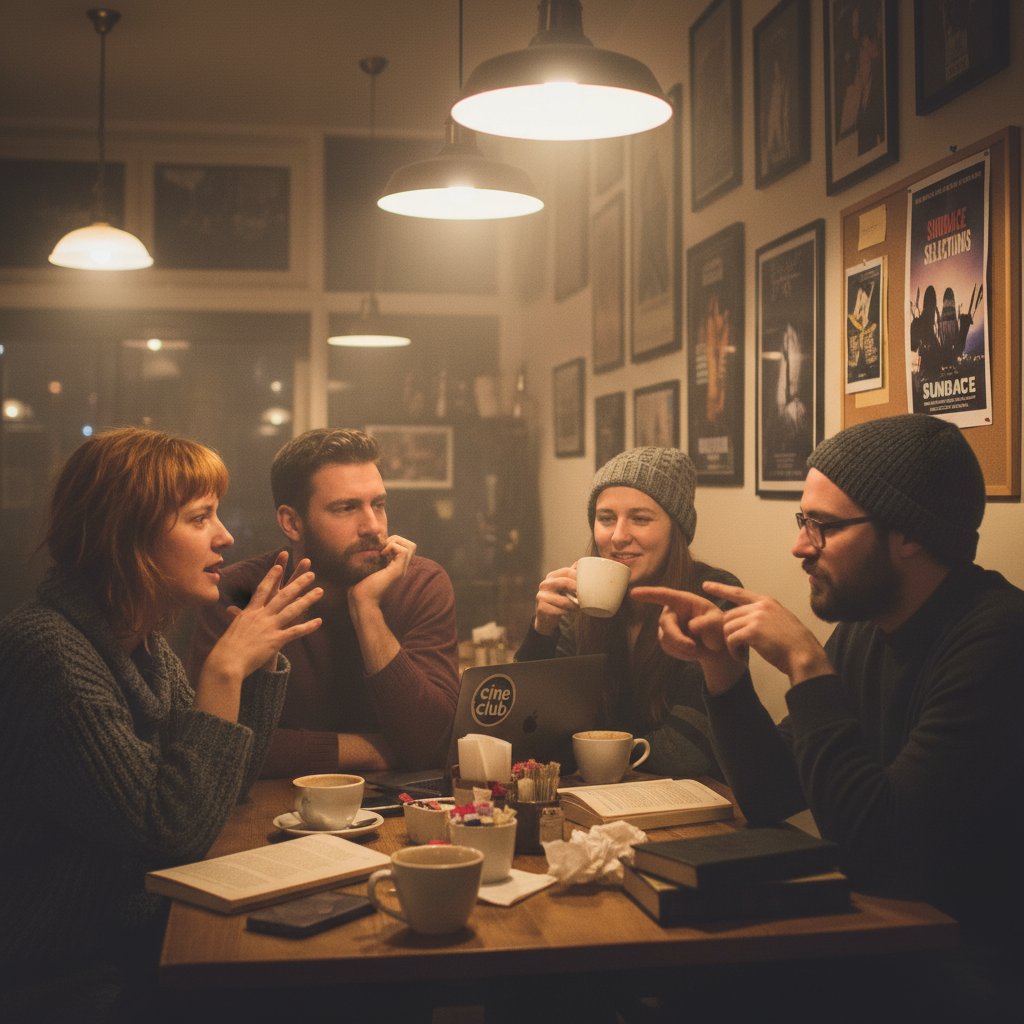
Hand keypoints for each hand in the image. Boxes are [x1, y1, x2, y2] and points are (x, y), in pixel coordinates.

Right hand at [209, 552, 323, 679]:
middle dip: (298, 582)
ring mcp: (269, 627)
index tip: (280, 567)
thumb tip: (230, 609)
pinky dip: (308, 626)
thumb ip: (237, 617)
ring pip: (292, 609)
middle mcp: (261, 616)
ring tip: (320, 591)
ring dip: (308, 599)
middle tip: (311, 573)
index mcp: (250, 612)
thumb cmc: (227, 648)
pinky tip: (319, 621)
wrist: (227, 662)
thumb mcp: (233, 628)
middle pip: (283, 595)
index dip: (272, 577)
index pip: (263, 590)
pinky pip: (295, 631)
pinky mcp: (276, 640)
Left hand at [348, 534, 414, 610]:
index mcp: (395, 566)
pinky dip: (393, 547)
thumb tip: (369, 544)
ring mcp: (401, 569)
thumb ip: (372, 557)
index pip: (406, 548)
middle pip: (411, 545)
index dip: (395, 542)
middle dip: (397, 539)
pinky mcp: (397, 571)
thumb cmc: (360, 586)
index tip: (380, 548)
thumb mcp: (367, 567)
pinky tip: (382, 555)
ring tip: (383, 550)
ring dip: (396, 542)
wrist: (362, 600)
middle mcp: (401, 567)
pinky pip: (404, 551)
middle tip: (383, 548)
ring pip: (411, 546)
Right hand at [532, 565, 578, 634]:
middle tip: (585, 596)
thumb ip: (571, 575)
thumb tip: (580, 562)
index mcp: (551, 576)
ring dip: (574, 605)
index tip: (588, 583)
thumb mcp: (564, 586)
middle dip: (577, 590)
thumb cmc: (559, 599)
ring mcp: (541, 596)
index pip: (567, 571)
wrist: (546, 617)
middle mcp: (544, 584)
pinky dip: (568, 613)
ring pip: (564, 600)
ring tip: (580, 607)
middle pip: (565, 582)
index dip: (578, 576)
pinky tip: (570, 613)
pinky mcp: (541, 608)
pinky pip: (560, 611)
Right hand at [631, 586, 742, 694]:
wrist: (716, 646)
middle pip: (666, 623)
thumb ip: (708, 623)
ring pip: (666, 639)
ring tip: (698, 650)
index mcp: (684, 601)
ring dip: (683, 648)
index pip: (664, 595)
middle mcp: (672, 611)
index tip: (633, 593)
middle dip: (678, 638)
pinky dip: (681, 653)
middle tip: (693, 649)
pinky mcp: (665, 639)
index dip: (648, 594)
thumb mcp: (718, 623)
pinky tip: (692, 652)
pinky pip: (668, 648)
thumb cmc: (718, 628)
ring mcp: (667, 626)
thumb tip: (691, 625)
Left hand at [702, 580, 833, 685]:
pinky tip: (742, 657)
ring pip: (728, 628)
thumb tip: (741, 619)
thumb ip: (762, 616)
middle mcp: (761, 606)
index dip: (720, 589)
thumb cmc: (793, 644)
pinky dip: (733, 651)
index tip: (706, 585)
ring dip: (731, 644)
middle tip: (738, 647)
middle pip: (729, 616)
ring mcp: (757, 617)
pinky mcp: (753, 631)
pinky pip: (731, 640)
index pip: (738, 592)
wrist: (804, 655)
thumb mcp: (780, 620)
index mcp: (767, 602)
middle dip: (729, 632)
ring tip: (742, 653)